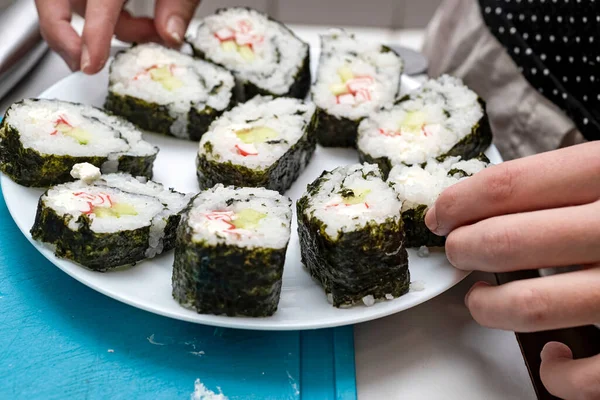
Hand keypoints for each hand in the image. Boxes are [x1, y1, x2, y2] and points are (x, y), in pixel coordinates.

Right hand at [35, 0, 200, 73]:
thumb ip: (177, 2)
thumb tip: (171, 35)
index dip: (93, 32)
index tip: (91, 62)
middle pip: (55, 1)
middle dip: (67, 37)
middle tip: (88, 62)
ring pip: (73, 3)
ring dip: (103, 28)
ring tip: (148, 32)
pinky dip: (106, 16)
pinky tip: (137, 19)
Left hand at [425, 141, 599, 398]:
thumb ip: (581, 179)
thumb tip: (490, 200)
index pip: (511, 185)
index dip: (459, 201)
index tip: (439, 214)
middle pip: (508, 242)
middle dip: (466, 250)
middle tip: (458, 253)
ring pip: (533, 306)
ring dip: (490, 307)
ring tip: (484, 300)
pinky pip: (587, 376)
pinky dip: (554, 374)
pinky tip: (547, 354)